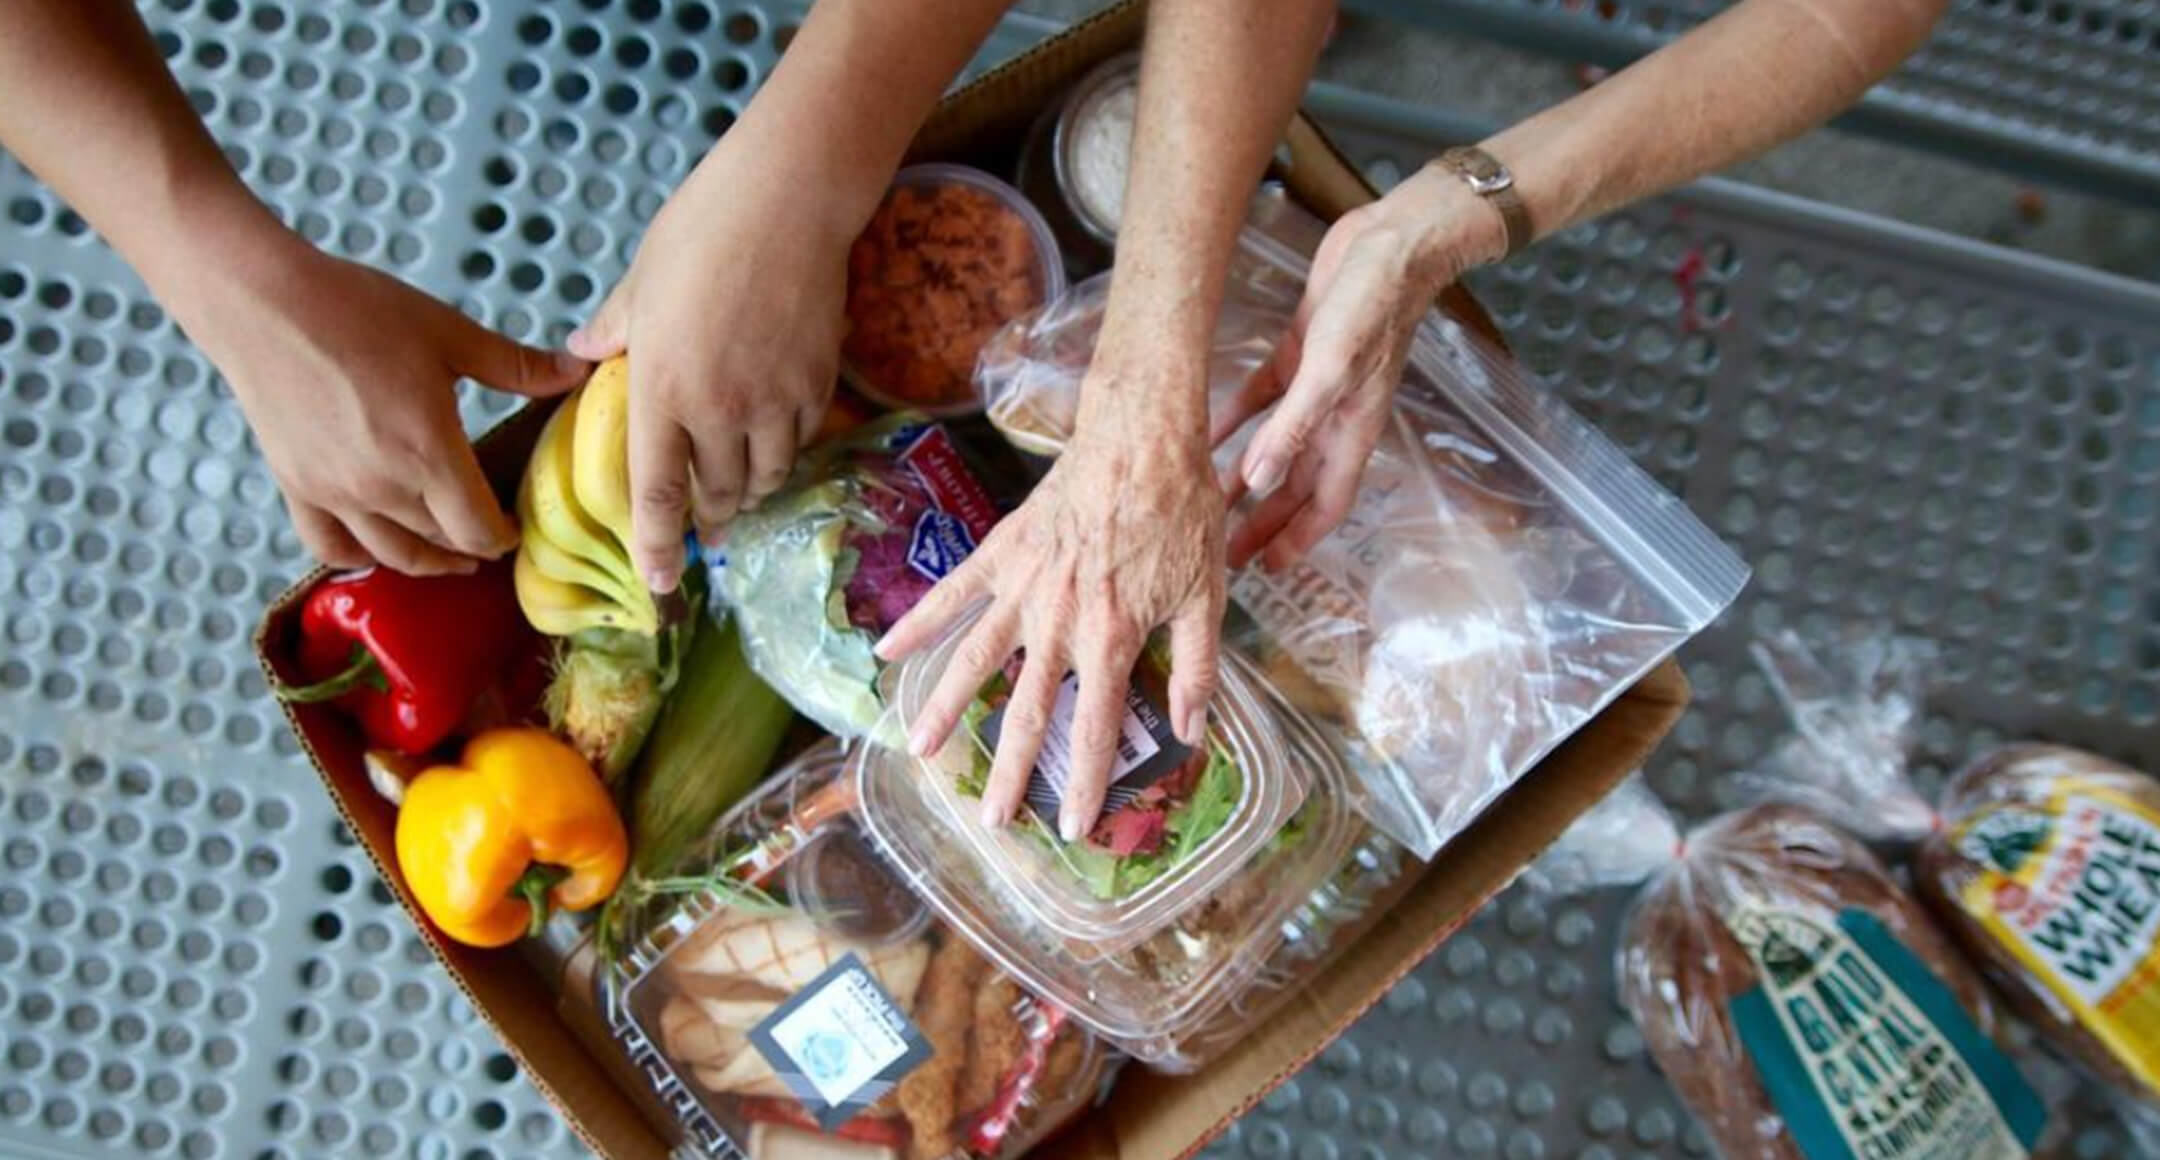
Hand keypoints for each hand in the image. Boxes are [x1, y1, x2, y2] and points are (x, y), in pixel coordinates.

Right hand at [164, 227, 587, 574]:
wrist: (264, 302)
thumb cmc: (359, 310)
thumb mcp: (451, 335)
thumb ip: (517, 366)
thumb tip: (577, 372)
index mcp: (428, 451)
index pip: (479, 530)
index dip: (505, 536)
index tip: (516, 526)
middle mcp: (382, 485)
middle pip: (442, 544)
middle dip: (473, 544)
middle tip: (490, 533)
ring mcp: (335, 493)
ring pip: (393, 555)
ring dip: (428, 561)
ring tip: (451, 555)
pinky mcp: (297, 487)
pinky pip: (332, 547)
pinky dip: (361, 558)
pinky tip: (380, 549)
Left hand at [568, 155, 848, 593]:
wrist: (786, 205)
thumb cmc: (700, 233)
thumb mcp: (639, 282)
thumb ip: (613, 330)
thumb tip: (581, 352)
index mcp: (661, 391)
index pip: (656, 492)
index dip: (657, 547)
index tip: (659, 584)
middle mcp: (718, 411)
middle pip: (719, 494)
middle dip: (712, 517)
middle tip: (708, 526)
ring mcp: (774, 402)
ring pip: (768, 475)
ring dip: (753, 487)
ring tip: (745, 483)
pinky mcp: (818, 385)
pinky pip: (803, 439)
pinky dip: (788, 447)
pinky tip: (781, 434)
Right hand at [875, 380, 1225, 841]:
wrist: (1143, 440)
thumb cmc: (1182, 515)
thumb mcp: (1207, 595)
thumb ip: (1198, 666)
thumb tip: (1194, 730)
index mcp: (1113, 637)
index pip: (1098, 727)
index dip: (1086, 783)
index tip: (1073, 827)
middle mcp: (1060, 622)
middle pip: (1028, 710)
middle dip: (1011, 771)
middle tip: (993, 820)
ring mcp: (1024, 587)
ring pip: (976, 659)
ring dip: (948, 708)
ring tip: (921, 750)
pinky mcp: (1001, 552)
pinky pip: (953, 594)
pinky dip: (919, 623)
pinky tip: (886, 652)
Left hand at [1225, 164, 1506, 570]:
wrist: (1393, 244)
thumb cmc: (1373, 308)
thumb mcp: (1328, 371)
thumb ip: (1292, 429)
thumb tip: (1258, 485)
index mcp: (1351, 432)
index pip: (1324, 506)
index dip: (1297, 540)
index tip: (1265, 571)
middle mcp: (1335, 418)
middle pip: (1295, 486)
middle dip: (1263, 522)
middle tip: (1224, 551)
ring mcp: (1316, 387)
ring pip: (1275, 447)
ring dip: (1243, 476)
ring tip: (1207, 502)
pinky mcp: (1299, 354)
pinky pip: (1261, 399)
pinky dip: (1235, 418)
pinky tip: (1205, 431)